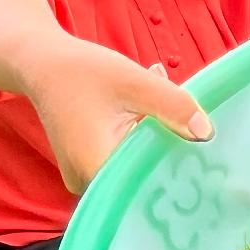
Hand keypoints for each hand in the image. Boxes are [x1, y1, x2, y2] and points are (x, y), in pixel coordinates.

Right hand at [20, 36, 212, 193]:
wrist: (42, 65)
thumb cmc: (83, 71)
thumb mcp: (136, 82)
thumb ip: (173, 107)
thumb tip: (206, 134)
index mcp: (97, 167)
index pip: (151, 184)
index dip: (182, 169)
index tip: (207, 154)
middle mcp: (88, 182)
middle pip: (146, 177)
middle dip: (172, 149)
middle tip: (193, 122)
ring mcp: (87, 177)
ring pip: (137, 167)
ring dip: (157, 139)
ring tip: (164, 101)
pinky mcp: (89, 167)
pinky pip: (124, 160)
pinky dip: (141, 138)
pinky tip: (146, 110)